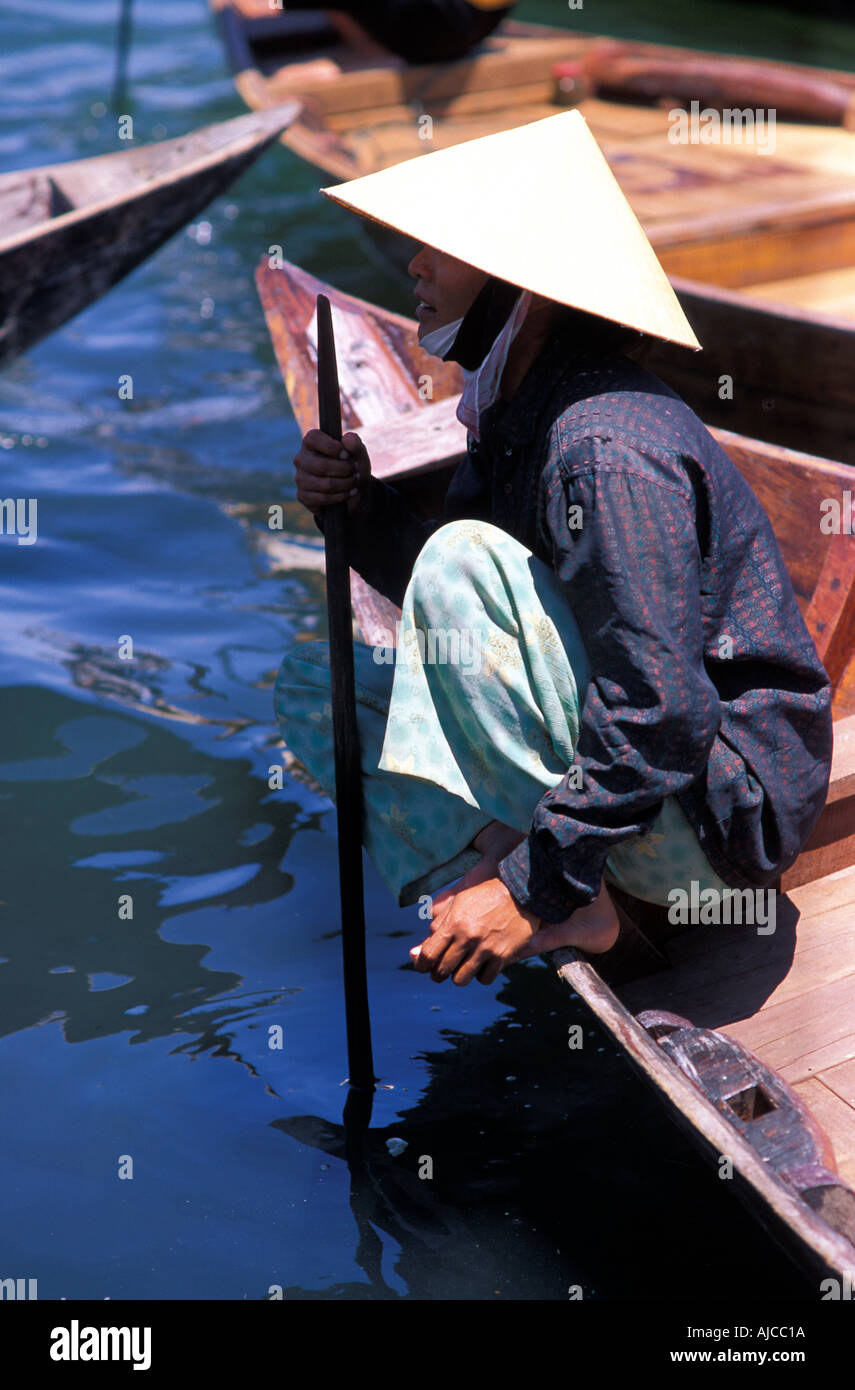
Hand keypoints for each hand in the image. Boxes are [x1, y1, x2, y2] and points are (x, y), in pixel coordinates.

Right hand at [294, 428, 370, 516]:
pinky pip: (323, 498)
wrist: (352, 489)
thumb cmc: (351, 466)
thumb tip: (347, 439)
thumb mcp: (358, 453)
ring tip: (354, 481)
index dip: (333, 447)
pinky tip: (349, 493)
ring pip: (325, 484)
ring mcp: (300, 478)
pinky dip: (341, 496)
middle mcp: (301, 459)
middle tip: (355, 471)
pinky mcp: (303, 495)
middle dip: (345, 470)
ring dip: (346, 484)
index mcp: (310, 443)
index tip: (347, 455)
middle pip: (322, 466)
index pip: (313, 439)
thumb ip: (354, 443)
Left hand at [410, 873, 538, 985]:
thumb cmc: (484, 896)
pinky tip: (481, 965)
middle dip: (438, 973)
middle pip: (443, 970)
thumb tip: (414, 953)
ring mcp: (486, 948)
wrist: (520, 891)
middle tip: (441, 970)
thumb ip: (436, 927)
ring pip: (461, 979)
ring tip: (461, 967)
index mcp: (453, 923)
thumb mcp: (456, 904)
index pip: (428, 955)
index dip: (421, 965)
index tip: (423, 966)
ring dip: (458, 976)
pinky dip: (480, 975)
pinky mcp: (503, 956)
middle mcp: (468, 937)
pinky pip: (484, 979)